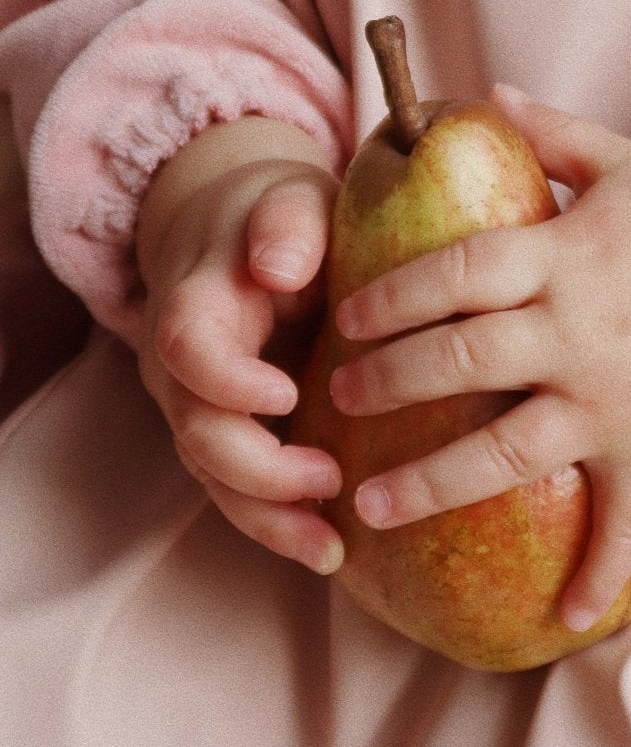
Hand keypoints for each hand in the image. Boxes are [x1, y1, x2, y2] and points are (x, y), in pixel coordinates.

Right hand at [136, 122, 345, 574]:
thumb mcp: (288, 198)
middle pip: (199, 433)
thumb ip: (286, 222)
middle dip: (260, 471)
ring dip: (271, 520)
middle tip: (332, 480)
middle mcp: (181, 368)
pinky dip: (279, 522)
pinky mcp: (227, 435)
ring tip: (332, 548)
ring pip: (216, 478)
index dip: (228, 382)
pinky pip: (240, 490)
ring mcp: (198, 408)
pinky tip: (329, 546)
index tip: (290, 395)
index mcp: (195, 302)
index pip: (187, 349)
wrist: (240, 234)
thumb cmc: (278, 216)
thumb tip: (281, 263)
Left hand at [328, 88, 630, 630]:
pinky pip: (625, 519)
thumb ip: (554, 136)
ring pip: (509, 450)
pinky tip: (564, 615)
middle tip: (336, 399)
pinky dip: (599, 571)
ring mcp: (615, 398)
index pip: (458, 271)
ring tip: (370, 505)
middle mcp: (578, 331)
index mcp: (566, 254)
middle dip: (389, 381)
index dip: (393, 296)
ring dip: (434, 482)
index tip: (345, 318)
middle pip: (463, 358)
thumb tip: (486, 94)